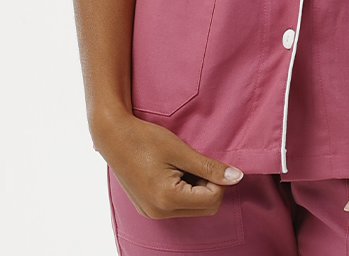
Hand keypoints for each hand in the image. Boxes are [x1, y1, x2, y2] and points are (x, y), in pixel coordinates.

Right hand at [93, 109, 243, 219]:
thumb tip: (237, 177)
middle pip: (204, 208)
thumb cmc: (145, 138)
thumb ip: (209, 166)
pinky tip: (170, 171)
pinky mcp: (147, 209)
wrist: (112, 136)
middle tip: (192, 162)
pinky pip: (176, 207)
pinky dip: (182, 191)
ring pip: (191, 208)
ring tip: (179, 165)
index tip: (204, 160)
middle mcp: (159, 213)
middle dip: (207, 185)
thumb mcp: (180, 150)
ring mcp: (151, 213)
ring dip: (195, 188)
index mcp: (168, 199)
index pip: (213, 200)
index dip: (217, 179)